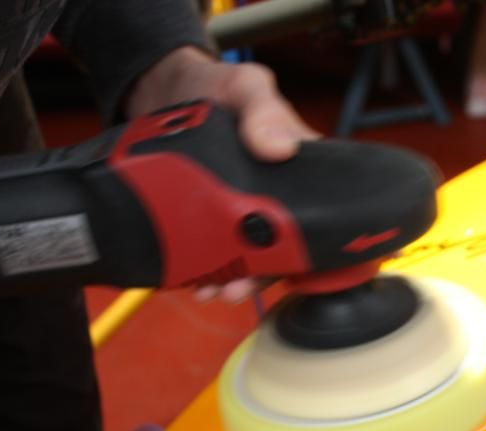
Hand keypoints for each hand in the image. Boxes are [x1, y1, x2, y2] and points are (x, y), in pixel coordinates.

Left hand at [126, 48, 318, 302]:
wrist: (165, 90)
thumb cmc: (218, 84)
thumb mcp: (246, 87)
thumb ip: (264, 110)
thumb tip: (282, 149)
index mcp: (299, 170)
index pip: (321, 217)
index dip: (314, 251)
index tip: (297, 272)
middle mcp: (275, 197)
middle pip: (281, 249)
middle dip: (262, 277)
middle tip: (236, 290)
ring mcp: (242, 210)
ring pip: (247, 256)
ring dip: (232, 280)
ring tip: (208, 291)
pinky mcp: (211, 217)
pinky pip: (214, 251)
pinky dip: (205, 270)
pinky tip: (191, 281)